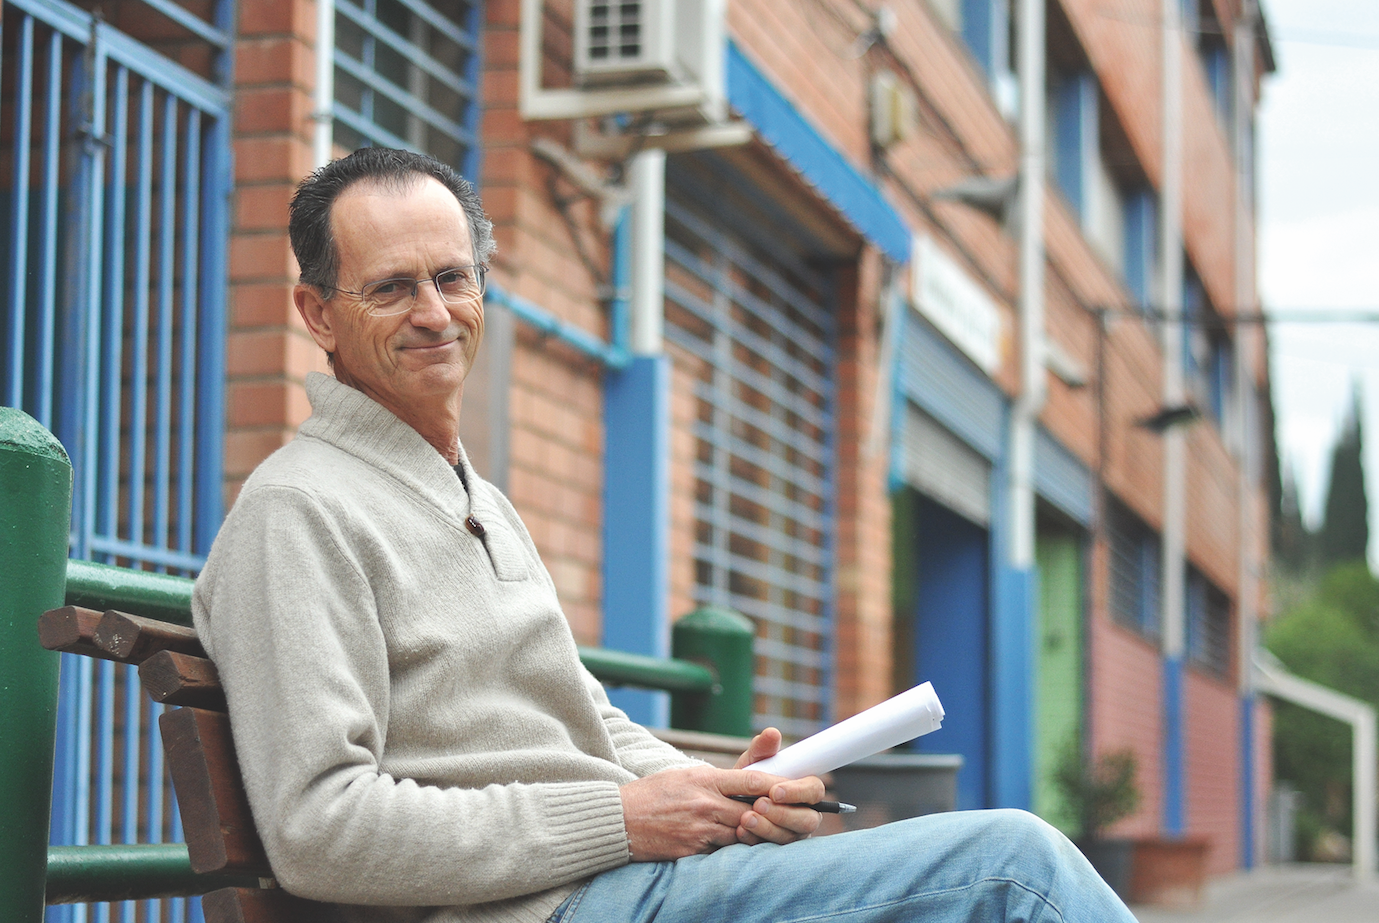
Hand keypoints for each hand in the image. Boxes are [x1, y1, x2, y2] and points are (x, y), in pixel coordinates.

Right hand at [618, 752, 824, 859]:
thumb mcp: (685, 775)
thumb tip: (745, 782)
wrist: (619, 819)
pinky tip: (733, 845)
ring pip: (742, 834)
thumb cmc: (653, 794)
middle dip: (770, 814)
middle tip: (783, 816)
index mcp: (705, 780)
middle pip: (753, 811)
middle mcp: (706, 804)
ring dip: (752, 833)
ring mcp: (700, 830)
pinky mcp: (692, 850)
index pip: (751, 781)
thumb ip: (716, 779)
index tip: (790, 789)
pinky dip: (730, 848)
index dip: (776, 786)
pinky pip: (721, 852)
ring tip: (760, 831)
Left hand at [731, 728, 825, 845]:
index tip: (774, 790)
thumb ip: (761, 749)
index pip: (814, 791)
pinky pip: (772, 849)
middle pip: (808, 819)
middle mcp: (804, 814)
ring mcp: (792, 834)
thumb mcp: (750, 764)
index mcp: (803, 791)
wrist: (725, 805)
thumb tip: (771, 733)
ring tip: (744, 818)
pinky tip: (740, 831)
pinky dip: (756, 840)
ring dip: (768, 827)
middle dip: (783, 813)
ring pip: (790, 837)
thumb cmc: (745, 781)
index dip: (798, 792)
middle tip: (758, 804)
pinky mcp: (777, 848)